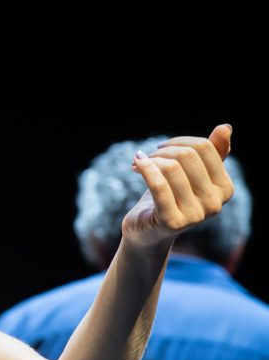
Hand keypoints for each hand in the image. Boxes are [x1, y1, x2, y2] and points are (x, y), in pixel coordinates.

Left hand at [122, 124, 234, 249]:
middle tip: (148, 157)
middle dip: (163, 151)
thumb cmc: (169, 198)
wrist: (147, 232)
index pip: (204, 148)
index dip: (179, 141)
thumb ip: (211, 153)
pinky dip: (144, 169)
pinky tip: (134, 165)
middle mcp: (215, 203)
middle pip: (187, 156)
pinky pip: (158, 185)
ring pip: (171, 168)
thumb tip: (226, 127)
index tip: (162, 148)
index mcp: (225, 188)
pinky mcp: (172, 222)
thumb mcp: (190, 174)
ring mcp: (195, 215)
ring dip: (150, 160)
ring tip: (140, 164)